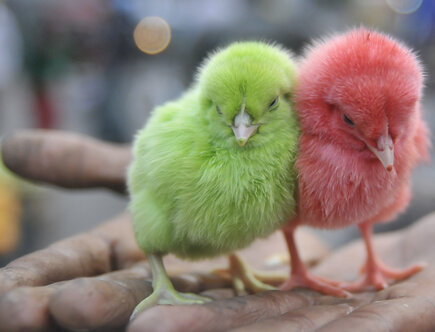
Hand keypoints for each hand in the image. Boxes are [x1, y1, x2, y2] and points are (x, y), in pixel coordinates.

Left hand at [0, 130, 434, 331]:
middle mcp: (271, 311)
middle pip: (173, 314)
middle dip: (92, 311)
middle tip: (7, 312)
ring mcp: (243, 264)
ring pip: (144, 252)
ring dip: (72, 253)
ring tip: (1, 230)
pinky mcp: (236, 217)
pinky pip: (158, 190)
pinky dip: (103, 174)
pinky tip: (31, 155)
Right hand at [0, 130, 327, 330]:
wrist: (291, 190)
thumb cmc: (212, 185)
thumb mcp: (149, 169)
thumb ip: (89, 167)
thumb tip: (10, 149)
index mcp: (132, 253)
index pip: (74, 270)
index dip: (35, 286)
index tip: (3, 303)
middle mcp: (165, 284)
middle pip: (111, 299)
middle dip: (69, 306)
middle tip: (22, 315)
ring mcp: (212, 301)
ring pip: (170, 314)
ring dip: (125, 315)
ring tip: (83, 314)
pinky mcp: (263, 309)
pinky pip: (241, 315)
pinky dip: (210, 318)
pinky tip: (164, 322)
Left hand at [128, 203, 434, 331]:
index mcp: (387, 331)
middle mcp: (335, 331)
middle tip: (112, 323)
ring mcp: (310, 310)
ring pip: (238, 310)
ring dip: (174, 307)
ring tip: (100, 301)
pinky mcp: (297, 282)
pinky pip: (242, 278)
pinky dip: (203, 273)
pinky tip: (158, 258)